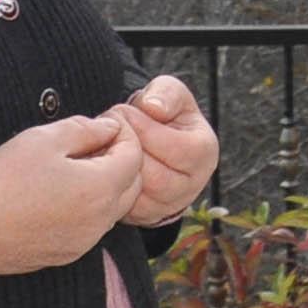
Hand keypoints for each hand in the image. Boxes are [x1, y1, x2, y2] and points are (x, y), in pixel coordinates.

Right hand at [0, 115, 144, 277]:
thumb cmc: (2, 180)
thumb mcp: (43, 139)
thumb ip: (85, 128)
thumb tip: (109, 128)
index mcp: (100, 188)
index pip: (135, 156)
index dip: (125, 134)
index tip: (105, 122)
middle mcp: (100, 221)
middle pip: (133, 185)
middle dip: (123, 160)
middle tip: (94, 142)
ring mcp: (84, 242)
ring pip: (113, 208)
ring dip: (106, 185)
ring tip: (74, 166)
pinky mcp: (66, 255)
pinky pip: (91, 227)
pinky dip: (88, 207)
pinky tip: (58, 194)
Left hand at [112, 75, 217, 225]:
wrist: (150, 141)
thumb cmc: (163, 114)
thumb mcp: (169, 92)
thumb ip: (166, 93)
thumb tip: (154, 108)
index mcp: (204, 151)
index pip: (179, 149)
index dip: (146, 129)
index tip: (125, 113)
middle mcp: (193, 183)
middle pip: (158, 178)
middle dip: (128, 151)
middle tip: (110, 130)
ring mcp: (170, 204)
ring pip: (140, 196)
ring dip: (116, 171)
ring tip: (105, 146)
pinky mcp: (147, 216)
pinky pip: (125, 209)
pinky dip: (110, 188)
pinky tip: (103, 166)